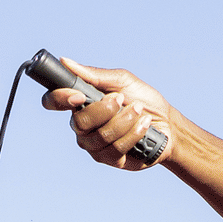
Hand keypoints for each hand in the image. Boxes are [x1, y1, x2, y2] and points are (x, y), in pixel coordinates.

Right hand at [43, 60, 175, 170]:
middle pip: (79, 122)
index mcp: (80, 103)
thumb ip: (94, 75)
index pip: (54, 101)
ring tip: (139, 110)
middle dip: (105, 109)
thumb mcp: (122, 80)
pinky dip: (133, 133)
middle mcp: (82, 126)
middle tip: (122, 99)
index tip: (79, 95)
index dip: (59, 99)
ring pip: (100, 136)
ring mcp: (94, 145)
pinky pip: (115, 149)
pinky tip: (144, 125)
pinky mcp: (110, 159)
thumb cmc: (144, 100)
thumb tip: (66, 61)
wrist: (168, 124)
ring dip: (124, 120)